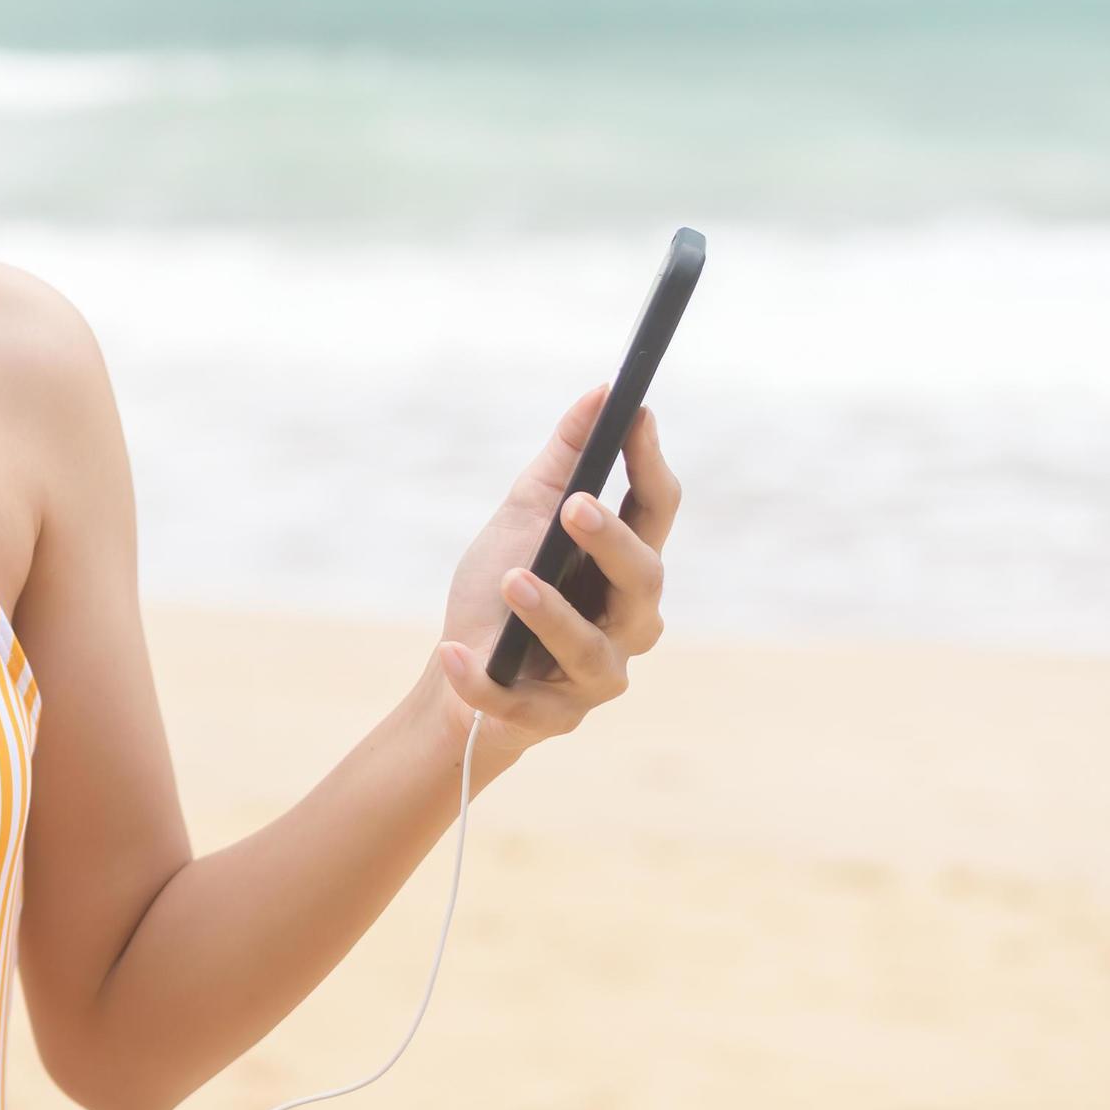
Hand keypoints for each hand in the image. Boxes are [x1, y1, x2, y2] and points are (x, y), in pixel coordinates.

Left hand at [426, 383, 678, 766]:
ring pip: (590, 648)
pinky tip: (454, 651)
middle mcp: (627, 623)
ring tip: (513, 579)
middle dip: (612, 542)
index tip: (637, 414)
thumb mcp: (526, 514)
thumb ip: (564, 459)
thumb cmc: (502, 588)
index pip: (655, 512)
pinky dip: (483, 678)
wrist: (454, 674)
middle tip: (575, 505)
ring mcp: (594, 675)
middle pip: (644, 580)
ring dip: (551, 613)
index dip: (649, 465)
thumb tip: (602, 391)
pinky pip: (520, 702)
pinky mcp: (549, 718)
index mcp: (625, 567)